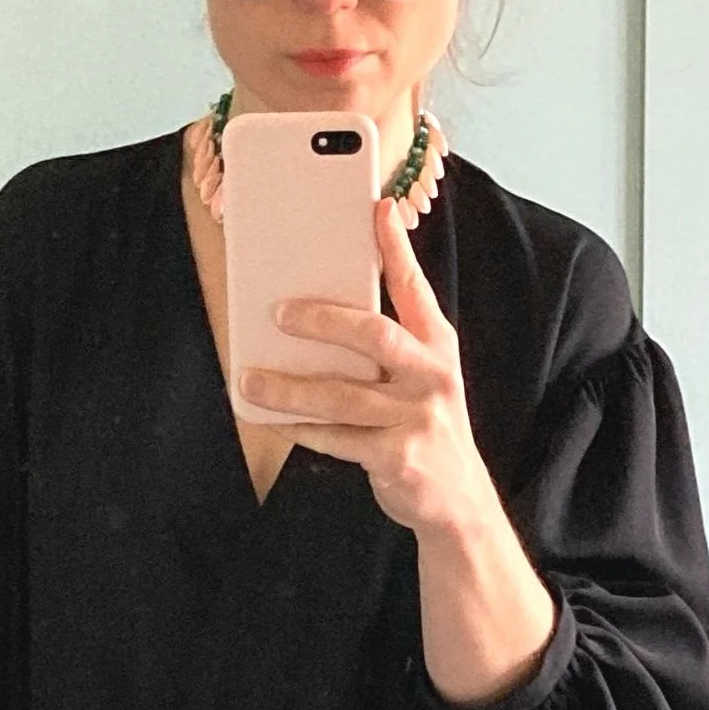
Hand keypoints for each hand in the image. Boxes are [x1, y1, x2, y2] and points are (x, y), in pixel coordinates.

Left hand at [237, 196, 497, 541]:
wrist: (458, 501)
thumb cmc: (426, 428)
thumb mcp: (422, 377)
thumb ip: (388, 346)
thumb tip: (320, 316)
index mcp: (436, 346)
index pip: (415, 287)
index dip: (396, 247)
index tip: (376, 208)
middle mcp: (431, 376)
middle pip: (374, 333)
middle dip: (323, 318)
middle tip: (278, 312)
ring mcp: (416, 418)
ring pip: (342, 394)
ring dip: (290, 387)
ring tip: (250, 379)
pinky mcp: (398, 458)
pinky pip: (337, 439)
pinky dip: (300, 429)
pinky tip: (272, 419)